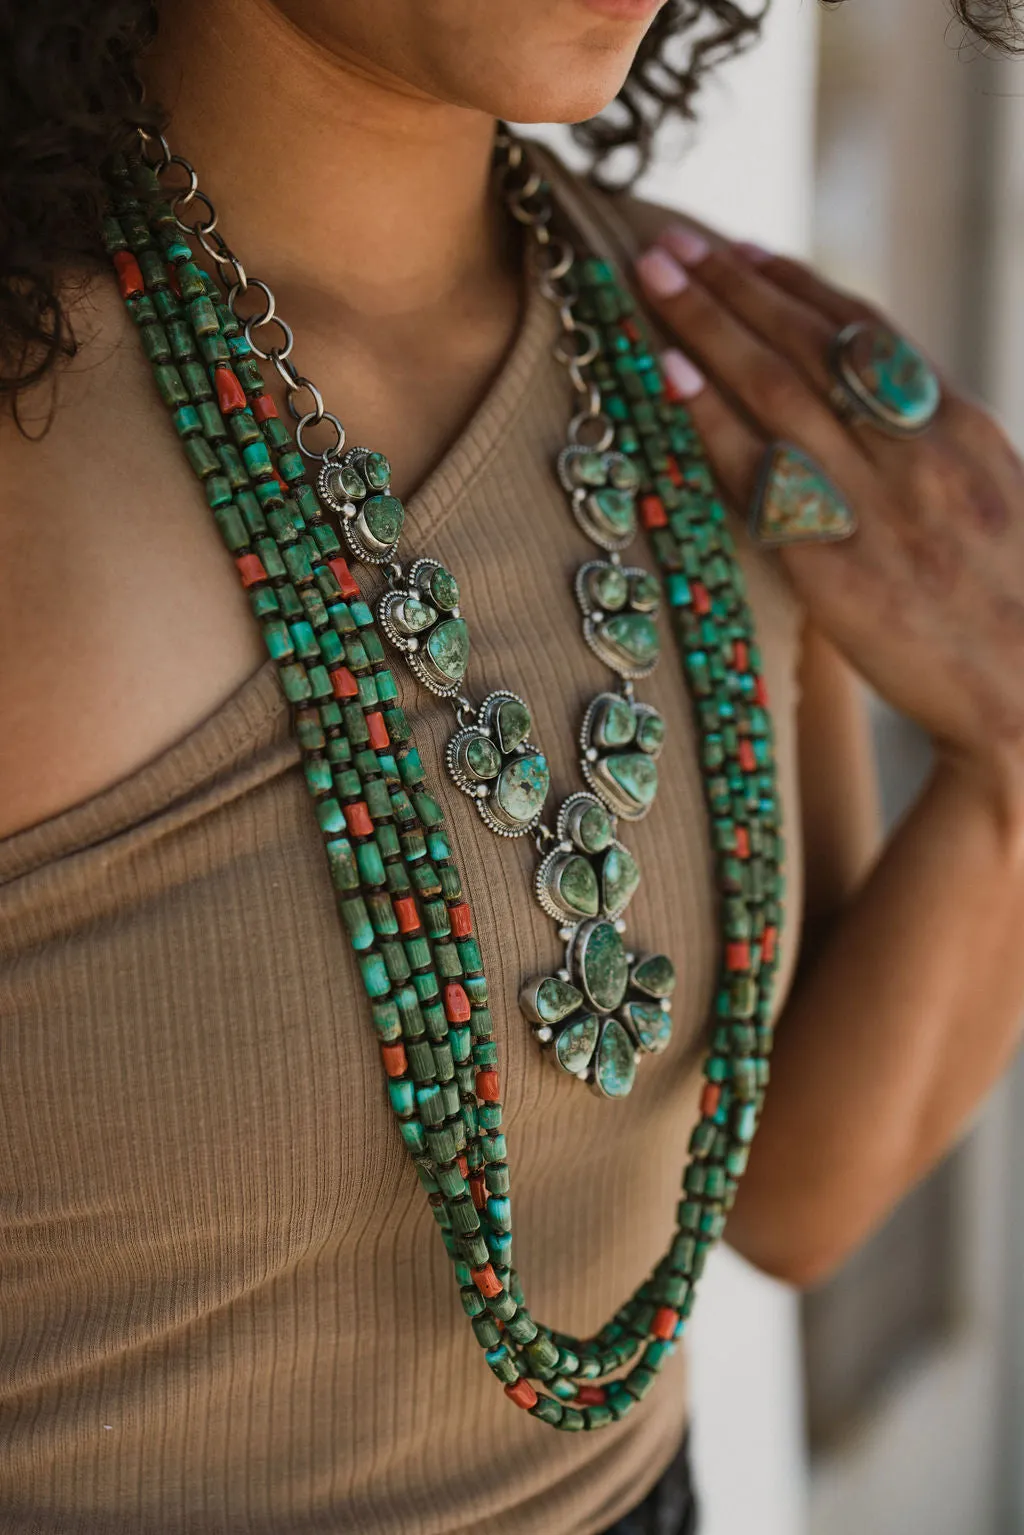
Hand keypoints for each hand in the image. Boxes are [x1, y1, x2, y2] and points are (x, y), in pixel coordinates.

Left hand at [634, 227, 1023, 822]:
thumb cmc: (1009, 604)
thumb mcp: (988, 498)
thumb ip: (929, 446)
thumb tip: (875, 404)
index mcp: (957, 427)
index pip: (865, 332)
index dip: (796, 284)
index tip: (742, 249)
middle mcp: (914, 451)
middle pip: (807, 344)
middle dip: (735, 285)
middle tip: (671, 243)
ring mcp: (874, 505)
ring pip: (776, 390)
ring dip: (708, 325)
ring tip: (652, 278)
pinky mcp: (835, 567)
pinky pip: (759, 477)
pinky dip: (710, 420)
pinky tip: (666, 376)